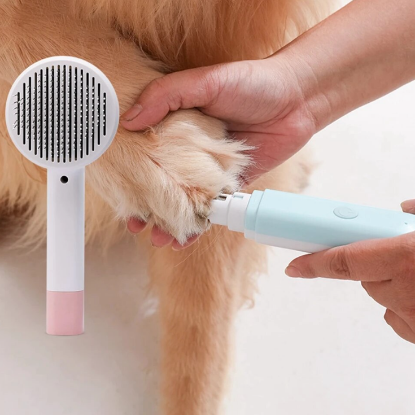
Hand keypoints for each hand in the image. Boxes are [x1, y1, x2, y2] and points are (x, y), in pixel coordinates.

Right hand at [122, 57, 317, 246]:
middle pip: (164, 183)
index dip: (132, 174)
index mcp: (177, 125)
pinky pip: (213, 209)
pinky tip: (188, 238)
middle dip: (150, 206)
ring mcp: (211, 170)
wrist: (295, 98)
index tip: (119, 190)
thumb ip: (165, 96)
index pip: (147, 154)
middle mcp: (190, 150)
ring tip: (159, 238)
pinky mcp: (232, 184)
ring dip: (172, 221)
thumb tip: (130, 120)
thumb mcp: (203, 81)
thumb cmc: (250, 82)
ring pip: (186, 201)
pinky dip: (201, 225)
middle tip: (137, 224)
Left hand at [285, 199, 414, 343]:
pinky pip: (401, 321)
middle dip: (371, 266)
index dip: (314, 263)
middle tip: (394, 255)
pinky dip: (404, 309)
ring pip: (382, 299)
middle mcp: (405, 291)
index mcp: (405, 258)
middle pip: (364, 279)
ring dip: (389, 286)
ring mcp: (414, 317)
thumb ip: (413, 218)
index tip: (293, 267)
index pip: (343, 261)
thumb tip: (404, 208)